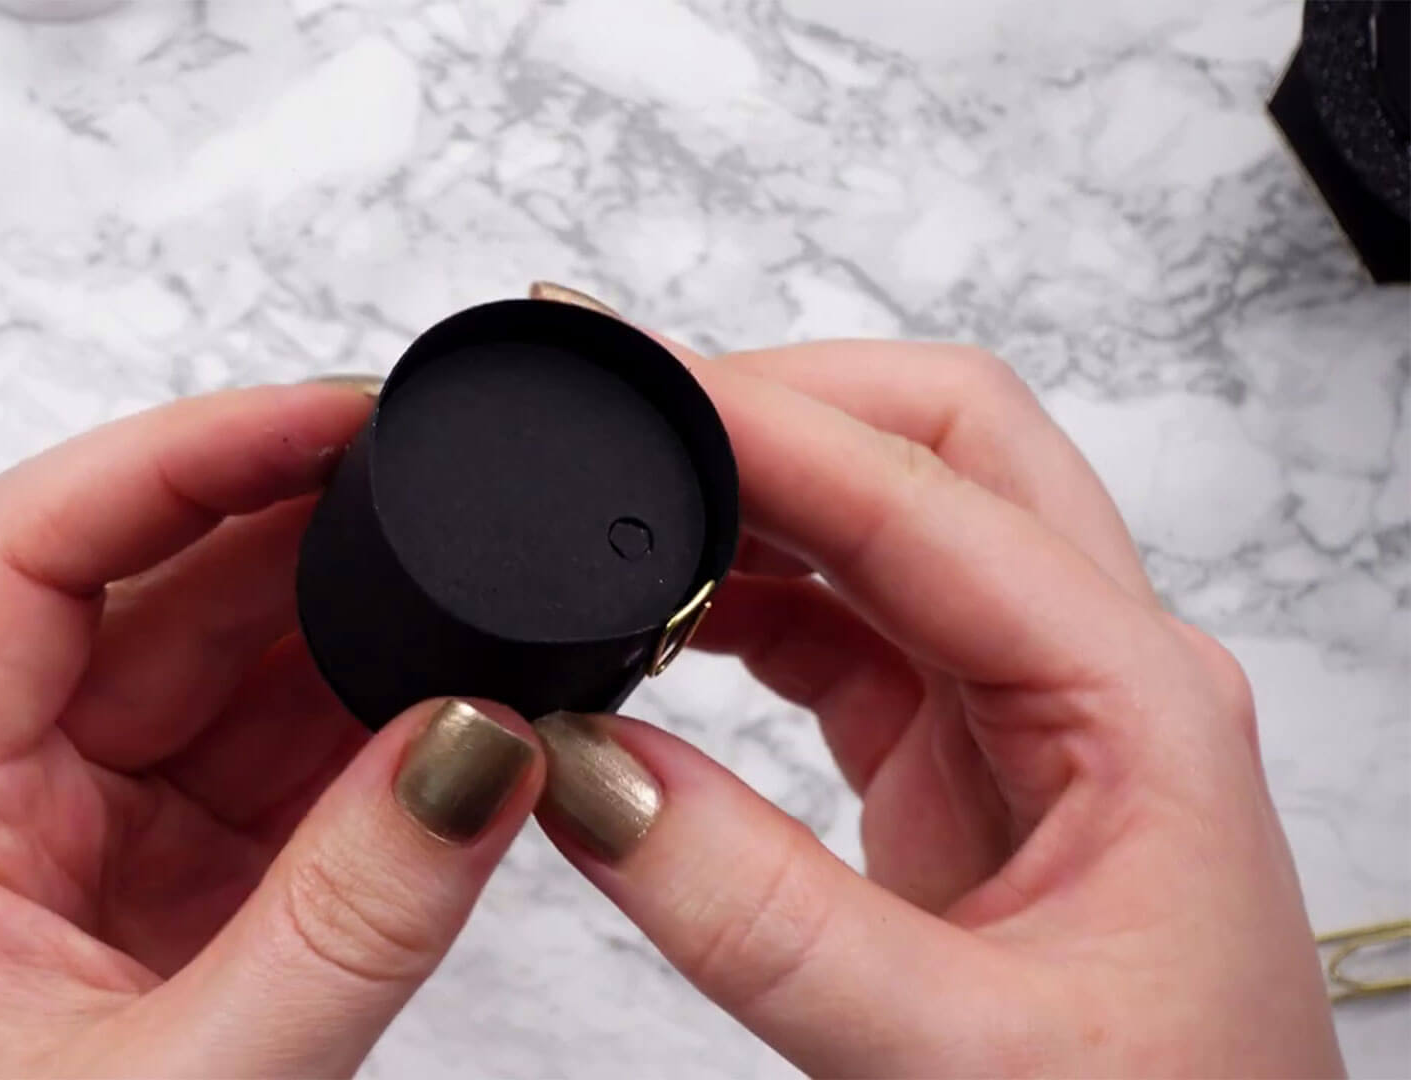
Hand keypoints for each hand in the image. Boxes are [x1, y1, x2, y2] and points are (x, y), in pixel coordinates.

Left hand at [0, 383, 545, 1076]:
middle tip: (443, 486)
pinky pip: (280, 757)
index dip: (179, 456)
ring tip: (473, 595)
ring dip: (351, 623)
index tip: (326, 421)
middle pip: (146, 588)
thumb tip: (482, 743)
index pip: (32, 554)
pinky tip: (453, 706)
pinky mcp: (183, 889)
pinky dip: (374, 725)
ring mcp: (100, 840)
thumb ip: (346, 925)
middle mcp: (4, 802)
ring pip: (226, 665)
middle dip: (296, 525)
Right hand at [531, 342, 1342, 1076]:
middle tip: (627, 396)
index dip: (770, 425)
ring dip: (755, 494)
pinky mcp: (961, 765)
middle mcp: (1097, 675)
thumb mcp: (952, 1053)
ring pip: (888, 524)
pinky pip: (844, 629)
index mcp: (1140, 707)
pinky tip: (657, 617)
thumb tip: (576, 763)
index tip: (630, 386)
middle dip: (783, 399)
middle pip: (944, 442)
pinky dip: (742, 600)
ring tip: (613, 497)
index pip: (936, 494)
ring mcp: (1029, 714)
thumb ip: (756, 914)